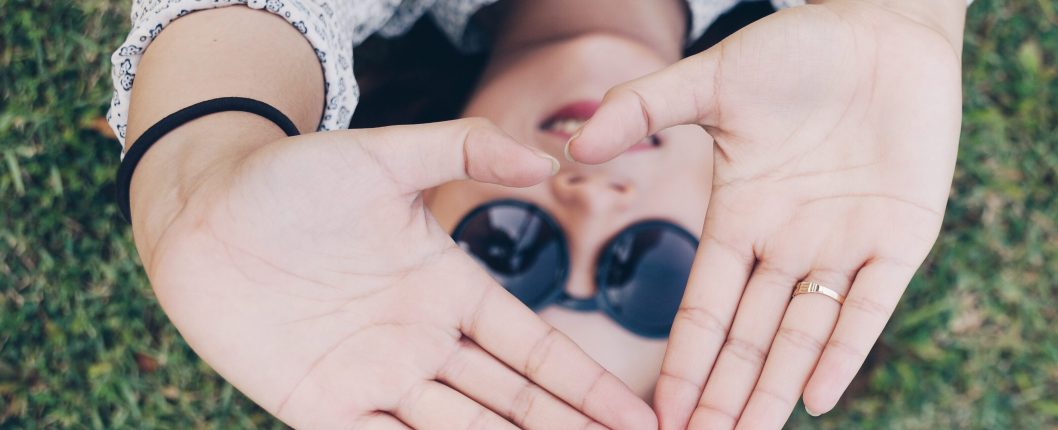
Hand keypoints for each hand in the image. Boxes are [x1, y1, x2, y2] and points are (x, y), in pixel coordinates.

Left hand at [130, 117, 655, 429]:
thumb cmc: (291, 178)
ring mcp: (375, 378)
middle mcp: (423, 342)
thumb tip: (548, 156)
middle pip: (513, 401)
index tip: (638, 416)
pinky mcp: (320, 404)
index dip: (586, 385)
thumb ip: (467, 150)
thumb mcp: (386, 156)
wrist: (199, 210)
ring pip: (465, 428)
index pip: (535, 348)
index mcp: (450, 288)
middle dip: (568, 429)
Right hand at [566, 0, 964, 426]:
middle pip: (749, 339)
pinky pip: (869, 307)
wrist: (885, 25)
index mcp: (741, 216)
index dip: (685, 360)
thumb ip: (646, 107)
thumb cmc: (801, 46)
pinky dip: (846, 352)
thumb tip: (575, 141)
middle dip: (723, 396)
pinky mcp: (901, 237)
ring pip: (803, 336)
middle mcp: (789, 243)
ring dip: (774, 390)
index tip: (660, 413)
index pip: (706, 308)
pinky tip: (818, 399)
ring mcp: (845, 244)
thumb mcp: (715, 79)